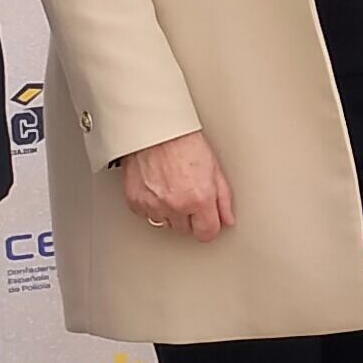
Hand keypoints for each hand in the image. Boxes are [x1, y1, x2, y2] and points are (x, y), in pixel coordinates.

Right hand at [117, 131, 233, 241]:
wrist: (154, 128)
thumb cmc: (182, 141)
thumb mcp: (213, 167)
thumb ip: (223, 198)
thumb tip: (227, 218)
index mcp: (199, 198)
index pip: (206, 234)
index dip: (208, 226)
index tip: (207, 221)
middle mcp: (176, 205)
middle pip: (185, 229)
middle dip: (188, 216)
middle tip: (187, 194)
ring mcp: (154, 205)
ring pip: (165, 223)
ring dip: (169, 212)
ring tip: (171, 187)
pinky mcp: (135, 202)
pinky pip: (146, 215)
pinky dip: (151, 205)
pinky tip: (156, 187)